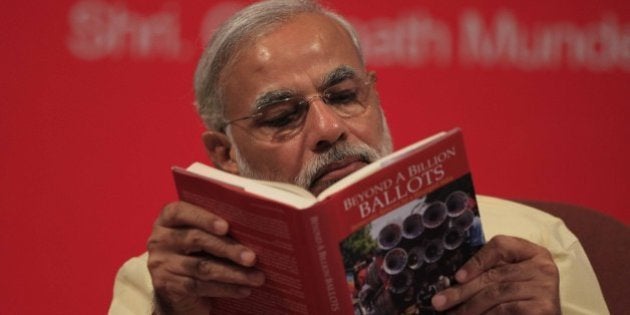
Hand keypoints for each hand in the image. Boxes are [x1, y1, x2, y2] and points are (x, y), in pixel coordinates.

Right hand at [147, 201, 264, 314]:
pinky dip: (225, 288)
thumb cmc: (196, 252)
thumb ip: (216, 227)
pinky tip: (244, 289)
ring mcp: (161, 263)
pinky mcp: (167, 285)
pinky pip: (199, 286)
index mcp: (167, 219)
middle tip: (252, 258)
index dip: (204, 218)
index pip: (181, 211)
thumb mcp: (201, 236)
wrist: (175, 286)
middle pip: (196, 239)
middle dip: (228, 249)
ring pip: (201, 267)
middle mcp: (160, 239)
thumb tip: (251, 228)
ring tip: (256, 277)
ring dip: (233, 273)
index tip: (226, 227)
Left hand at [431, 235, 559, 313]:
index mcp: (532, 252)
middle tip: (439, 302)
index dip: (476, 261)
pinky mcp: (544, 308)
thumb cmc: (521, 297)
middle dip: (462, 291)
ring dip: (469, 308)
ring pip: (496, 295)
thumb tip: (451, 281)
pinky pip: (505, 311)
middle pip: (494, 275)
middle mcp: (542, 266)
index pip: (500, 245)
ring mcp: (545, 287)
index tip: (457, 277)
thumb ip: (487, 273)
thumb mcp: (507, 278)